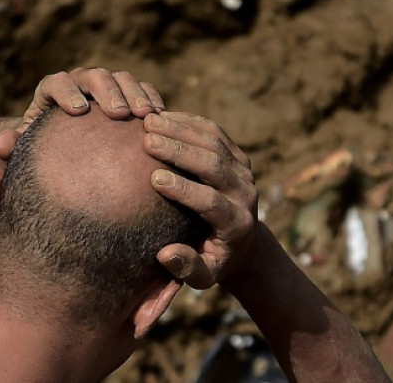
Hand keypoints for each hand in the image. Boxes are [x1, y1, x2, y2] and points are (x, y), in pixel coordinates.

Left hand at [0, 68, 164, 158]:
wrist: (66, 149)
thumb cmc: (43, 150)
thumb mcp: (26, 149)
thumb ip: (13, 146)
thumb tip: (0, 144)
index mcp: (51, 90)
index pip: (56, 82)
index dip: (66, 92)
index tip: (77, 111)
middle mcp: (79, 82)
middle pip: (94, 76)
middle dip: (108, 92)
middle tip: (120, 114)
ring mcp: (106, 87)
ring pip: (122, 79)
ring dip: (136, 94)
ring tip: (146, 118)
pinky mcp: (128, 95)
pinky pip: (143, 89)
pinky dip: (152, 99)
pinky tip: (162, 119)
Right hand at [142, 111, 257, 288]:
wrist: (245, 243)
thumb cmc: (215, 261)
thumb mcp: (204, 277)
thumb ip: (187, 268)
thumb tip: (166, 254)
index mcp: (237, 223)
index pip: (212, 202)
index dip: (185, 190)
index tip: (154, 178)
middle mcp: (245, 193)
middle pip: (214, 165)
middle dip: (180, 150)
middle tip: (147, 140)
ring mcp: (244, 171)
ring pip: (215, 142)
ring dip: (181, 128)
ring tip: (149, 121)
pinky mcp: (239, 155)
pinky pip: (215, 132)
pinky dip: (189, 121)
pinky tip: (162, 115)